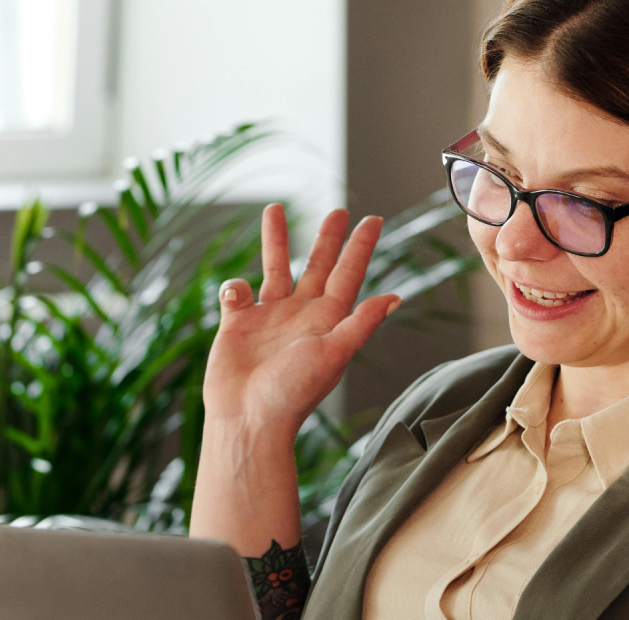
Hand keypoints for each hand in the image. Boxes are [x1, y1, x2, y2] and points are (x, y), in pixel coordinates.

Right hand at [203, 204, 401, 437]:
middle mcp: (300, 314)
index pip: (348, 274)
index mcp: (327, 320)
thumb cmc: (293, 392)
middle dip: (327, 238)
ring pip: (275, 269)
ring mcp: (269, 318)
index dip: (361, 247)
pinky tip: (235, 297)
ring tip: (274, 209)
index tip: (374, 219)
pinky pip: (236, 293)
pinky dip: (234, 287)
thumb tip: (395, 297)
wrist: (248, 418)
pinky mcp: (238, 325)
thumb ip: (360, 323)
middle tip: (339, 210)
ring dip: (275, 241)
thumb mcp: (333, 354)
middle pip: (318, 266)